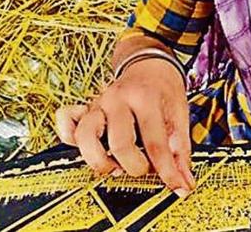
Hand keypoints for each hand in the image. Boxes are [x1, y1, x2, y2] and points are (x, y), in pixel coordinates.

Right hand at [56, 58, 195, 196]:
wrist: (149, 64)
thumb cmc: (163, 90)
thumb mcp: (180, 114)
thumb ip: (181, 151)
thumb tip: (183, 184)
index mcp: (145, 98)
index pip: (155, 143)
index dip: (166, 171)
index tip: (176, 186)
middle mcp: (117, 100)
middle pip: (119, 144)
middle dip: (135, 167)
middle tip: (145, 167)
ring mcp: (98, 104)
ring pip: (85, 137)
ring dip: (101, 160)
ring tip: (116, 165)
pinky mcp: (85, 109)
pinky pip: (67, 125)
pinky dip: (71, 140)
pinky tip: (92, 148)